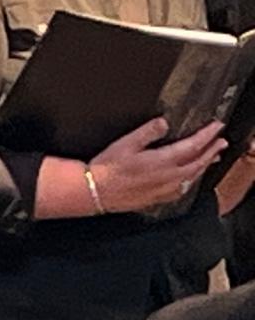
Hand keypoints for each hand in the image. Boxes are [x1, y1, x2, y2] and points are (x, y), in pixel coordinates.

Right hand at [89, 118, 225, 213]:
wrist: (98, 191)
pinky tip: (191, 176)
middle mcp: (169, 177)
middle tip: (221, 141)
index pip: (193, 146)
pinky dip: (194, 178)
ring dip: (205, 164)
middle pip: (199, 162)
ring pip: (194, 175)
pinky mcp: (161, 197)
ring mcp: (167, 189)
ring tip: (213, 157)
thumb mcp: (126, 143)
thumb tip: (164, 122)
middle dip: (212, 150)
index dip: (207, 135)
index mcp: (162, 161)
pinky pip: (185, 187)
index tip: (216, 127)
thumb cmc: (108, 169)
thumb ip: (147, 132)